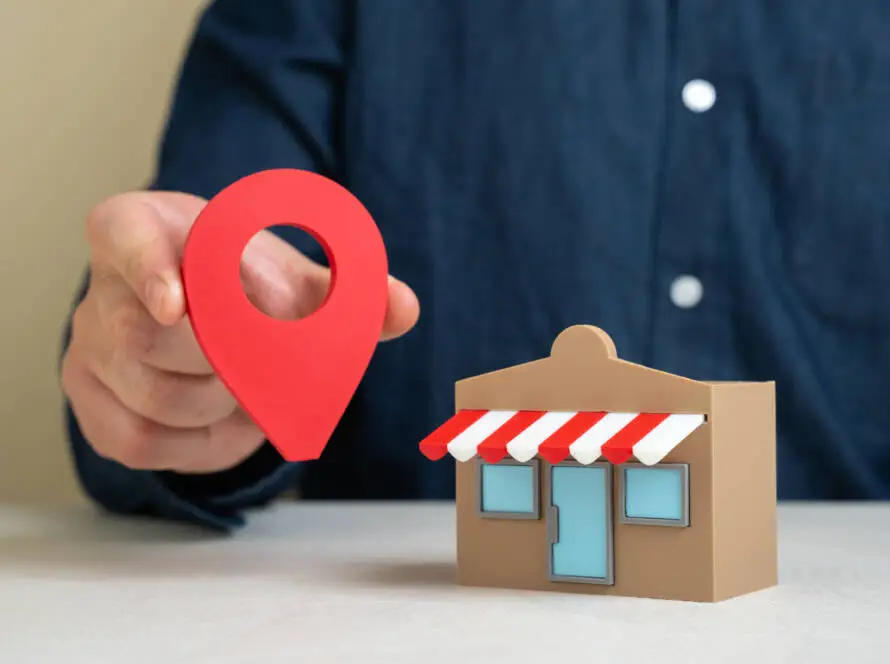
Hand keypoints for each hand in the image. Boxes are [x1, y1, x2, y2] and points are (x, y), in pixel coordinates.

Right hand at [61, 191, 419, 472]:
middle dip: (224, 360)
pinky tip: (234, 422)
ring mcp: (86, 351)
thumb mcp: (290, 274)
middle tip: (268, 361)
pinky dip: (202, 444)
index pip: (121, 235)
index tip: (178, 303)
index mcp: (141, 230)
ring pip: (151, 396)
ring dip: (222, 403)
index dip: (146, 268)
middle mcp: (100, 290)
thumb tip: (404, 309)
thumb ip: (347, 289)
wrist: (202, 311)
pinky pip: (141, 442)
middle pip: (149, 338)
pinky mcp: (92, 406)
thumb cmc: (244, 281)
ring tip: (256, 388)